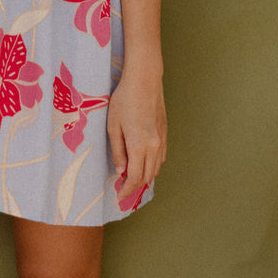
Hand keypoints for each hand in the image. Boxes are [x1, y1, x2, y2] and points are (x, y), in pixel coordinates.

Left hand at [107, 66, 166, 201]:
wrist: (144, 80)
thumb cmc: (124, 100)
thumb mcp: (113, 126)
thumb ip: (118, 151)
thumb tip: (121, 170)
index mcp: (139, 146)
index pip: (135, 178)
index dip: (127, 190)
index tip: (119, 196)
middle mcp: (154, 146)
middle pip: (147, 176)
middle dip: (136, 186)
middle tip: (124, 190)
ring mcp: (162, 139)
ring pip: (156, 168)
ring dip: (145, 177)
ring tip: (133, 179)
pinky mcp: (165, 132)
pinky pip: (161, 157)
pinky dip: (153, 165)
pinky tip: (145, 163)